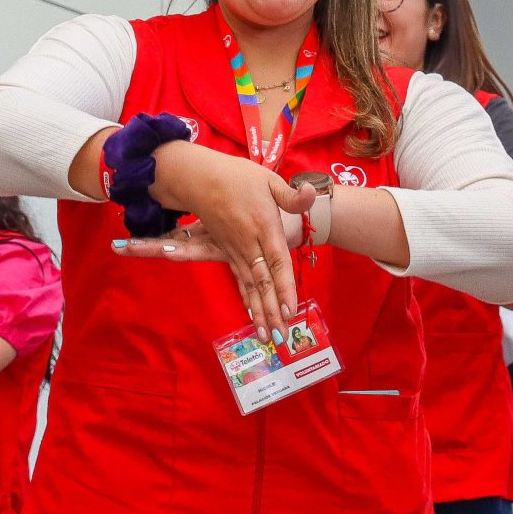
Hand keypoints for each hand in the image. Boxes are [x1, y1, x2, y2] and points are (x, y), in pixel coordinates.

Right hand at [143, 143, 314, 333]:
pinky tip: (253, 316)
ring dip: (260, 311)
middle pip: (263, 281)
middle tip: (281, 336)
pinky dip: (247, 299)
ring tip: (267, 335)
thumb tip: (312, 194)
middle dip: (272, 310)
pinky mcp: (228, 252)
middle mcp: (250, 243)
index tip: (290, 309)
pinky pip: (240, 280)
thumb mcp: (268, 179)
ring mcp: (237, 250)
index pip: (277, 261)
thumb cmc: (238, 177)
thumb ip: (291, 195)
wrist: (200, 179)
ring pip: (251, 286)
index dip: (284, 287)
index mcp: (264, 225)